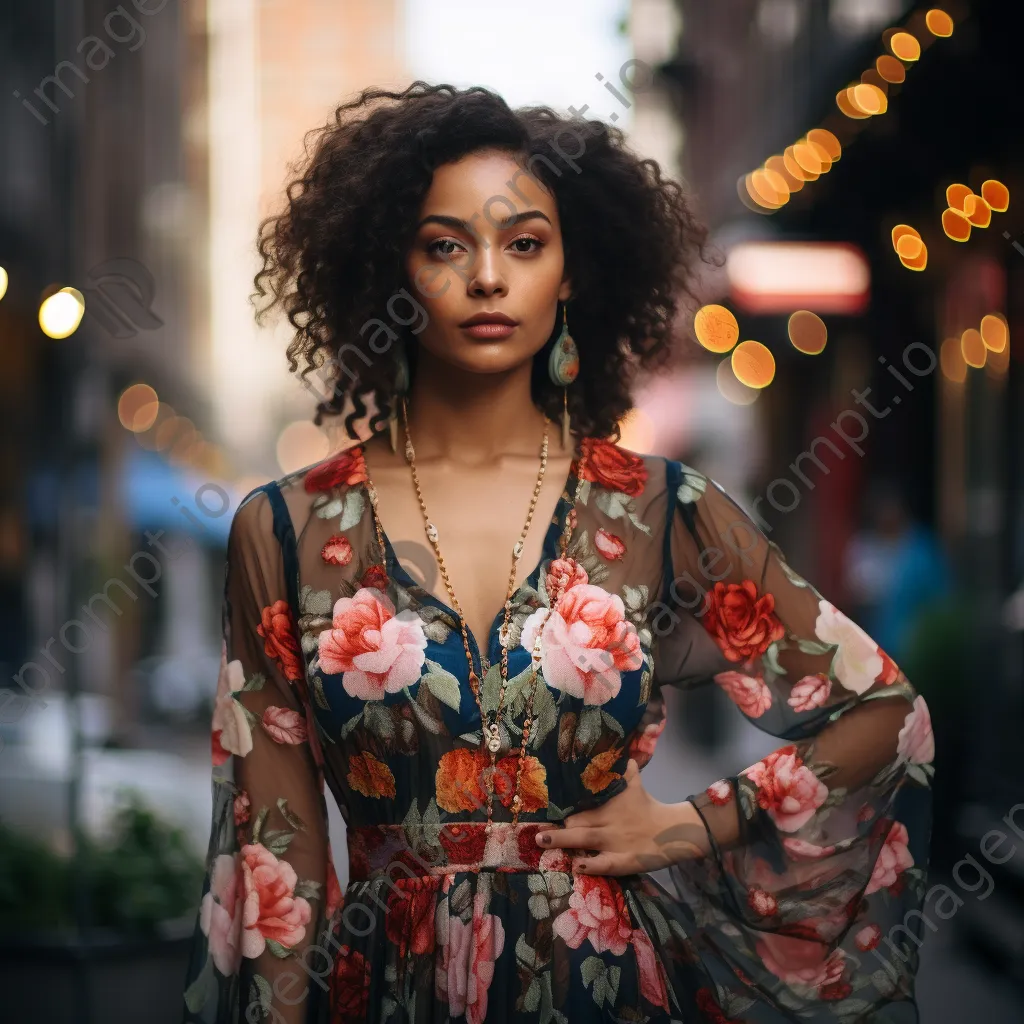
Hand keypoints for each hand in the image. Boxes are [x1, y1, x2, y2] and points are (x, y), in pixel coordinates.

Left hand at [535, 759, 710, 874]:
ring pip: (585, 840)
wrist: (674, 829)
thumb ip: (625, 769)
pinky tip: (576, 865)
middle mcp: (609, 821)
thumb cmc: (649, 806)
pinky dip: (590, 864)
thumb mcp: (636, 783)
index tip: (544, 813)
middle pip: (578, 822)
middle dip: (558, 827)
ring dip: (563, 841)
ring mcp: (615, 842)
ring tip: (542, 842)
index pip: (581, 806)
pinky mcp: (624, 861)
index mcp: (610, 803)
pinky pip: (604, 863)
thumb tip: (620, 751)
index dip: (563, 812)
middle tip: (538, 831)